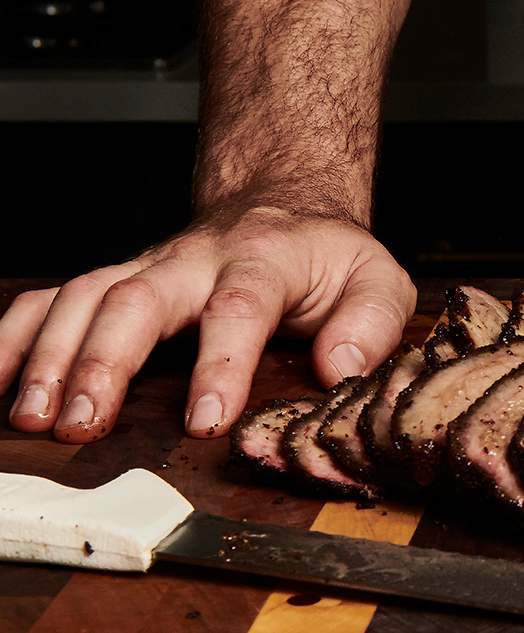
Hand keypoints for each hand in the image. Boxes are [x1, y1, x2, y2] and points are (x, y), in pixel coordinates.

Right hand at [0, 207, 414, 442]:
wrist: (285, 207)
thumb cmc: (330, 259)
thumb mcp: (379, 280)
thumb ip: (372, 323)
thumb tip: (339, 367)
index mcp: (266, 260)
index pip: (238, 308)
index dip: (219, 366)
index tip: (204, 421)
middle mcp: (194, 259)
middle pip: (137, 300)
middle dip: (103, 364)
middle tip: (82, 425)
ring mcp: (146, 267)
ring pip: (84, 298)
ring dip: (51, 358)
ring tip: (33, 417)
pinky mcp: (115, 281)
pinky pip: (52, 300)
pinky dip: (15, 337)